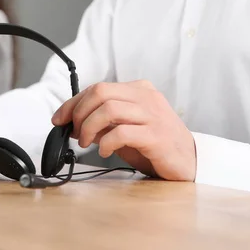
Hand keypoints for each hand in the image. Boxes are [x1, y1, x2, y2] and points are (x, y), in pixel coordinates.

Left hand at [51, 81, 195, 180]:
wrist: (190, 161)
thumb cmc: (154, 144)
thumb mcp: (124, 128)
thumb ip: (102, 122)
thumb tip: (70, 123)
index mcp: (138, 90)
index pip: (97, 88)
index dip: (73, 103)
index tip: (59, 119)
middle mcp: (146, 98)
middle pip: (101, 92)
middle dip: (79, 113)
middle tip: (75, 133)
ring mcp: (153, 115)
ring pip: (109, 109)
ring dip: (89, 127)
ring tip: (86, 143)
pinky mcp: (157, 136)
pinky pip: (122, 133)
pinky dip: (106, 142)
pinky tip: (104, 151)